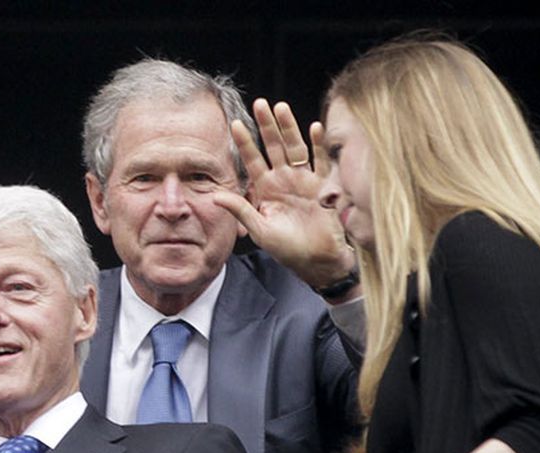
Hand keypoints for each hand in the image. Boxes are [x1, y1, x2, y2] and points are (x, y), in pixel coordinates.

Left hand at [214, 99, 355, 290]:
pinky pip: (321, 161)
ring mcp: (304, 180)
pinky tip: (315, 128)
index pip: (253, 160)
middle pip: (274, 146)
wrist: (317, 261)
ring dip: (289, 128)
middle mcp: (285, 179)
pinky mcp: (324, 186)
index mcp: (266, 189)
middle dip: (267, 125)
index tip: (234, 124)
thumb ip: (241, 210)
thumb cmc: (288, 249)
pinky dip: (319, 145)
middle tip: (259, 103)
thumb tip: (215, 195)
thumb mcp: (260, 230)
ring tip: (281, 107)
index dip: (244, 142)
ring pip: (295, 148)